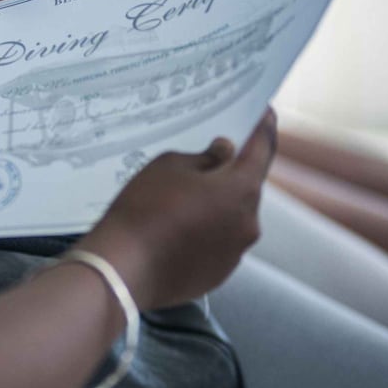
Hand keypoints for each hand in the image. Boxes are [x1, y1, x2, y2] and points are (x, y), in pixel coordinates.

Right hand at [80, 108, 276, 308]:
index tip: (264, 114)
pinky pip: (218, 242)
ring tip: (181, 200)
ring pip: (232, 217)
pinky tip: (177, 227)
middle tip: (208, 159)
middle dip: (230, 172)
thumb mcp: (169, 166)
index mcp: (241, 190)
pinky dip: (205, 231)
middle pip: (246, 187)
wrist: (122, 267)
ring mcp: (235, 253)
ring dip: (216, 204)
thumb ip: (203, 157)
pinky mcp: (218, 274)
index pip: (262, 150)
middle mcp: (248, 223)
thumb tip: (222, 155)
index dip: (263, 128)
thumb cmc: (144, 210)